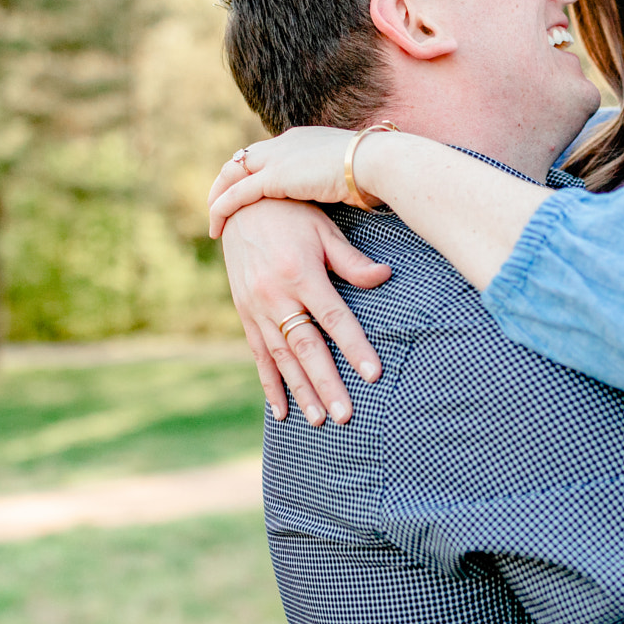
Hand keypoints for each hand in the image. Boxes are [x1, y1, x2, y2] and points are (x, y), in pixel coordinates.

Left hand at [208, 126, 366, 237]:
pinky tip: (216, 226)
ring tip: (213, 220)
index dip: (253, 171)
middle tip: (218, 203)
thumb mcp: (349, 173)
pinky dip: (222, 208)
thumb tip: (342, 193)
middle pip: (244, 158)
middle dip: (228, 180)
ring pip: (233, 173)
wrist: (377, 164)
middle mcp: (285, 142)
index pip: (268, 152)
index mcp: (303, 139)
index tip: (247, 190)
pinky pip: (237, 193)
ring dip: (218, 195)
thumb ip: (334, 179)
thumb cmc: (375, 174)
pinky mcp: (274, 177)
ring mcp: (278, 157)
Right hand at [222, 199, 390, 423]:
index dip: (354, 347)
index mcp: (300, 273)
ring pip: (282, 357)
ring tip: (319, 420)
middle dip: (326, 384)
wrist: (239, 203)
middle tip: (344, 416)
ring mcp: (255, 306)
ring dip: (300, 391)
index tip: (372, 374)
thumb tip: (385, 277)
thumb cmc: (291, 213)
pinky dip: (269, 383)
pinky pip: (258, 354)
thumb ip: (351, 260)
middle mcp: (275, 294)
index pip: (334, 318)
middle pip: (306, 347)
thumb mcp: (323, 229)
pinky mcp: (244, 312)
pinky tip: (280, 411)